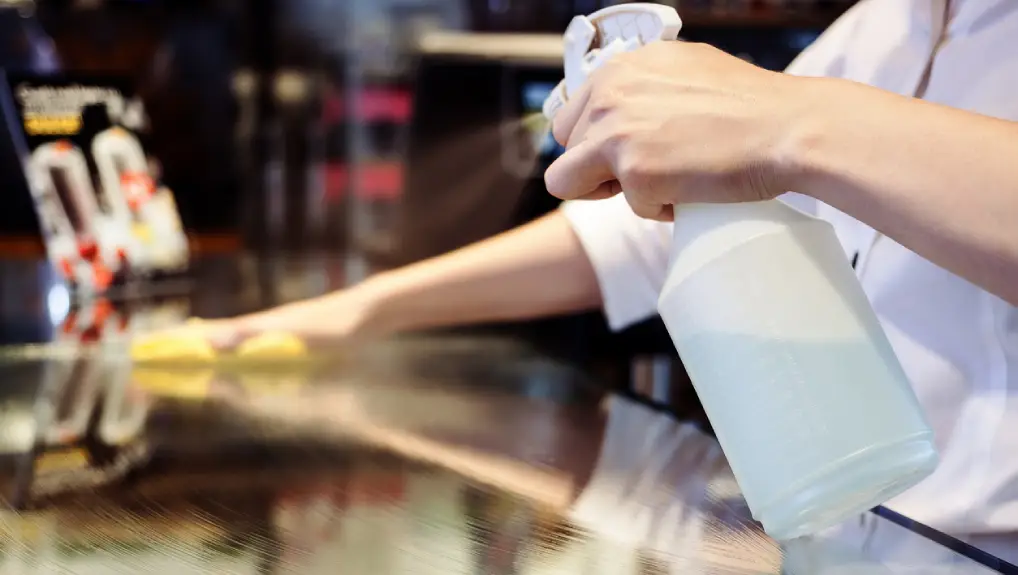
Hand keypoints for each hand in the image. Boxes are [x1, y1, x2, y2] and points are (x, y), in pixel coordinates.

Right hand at [141, 288, 378, 351]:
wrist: (366, 312)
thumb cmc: (332, 326)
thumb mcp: (291, 335)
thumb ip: (250, 338)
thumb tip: (207, 341)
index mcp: (256, 328)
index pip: (206, 336)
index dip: (177, 343)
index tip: (144, 348)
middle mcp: (260, 327)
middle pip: (213, 335)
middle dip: (181, 343)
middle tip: (149, 348)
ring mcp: (275, 330)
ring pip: (230, 337)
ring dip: (203, 344)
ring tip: (181, 346)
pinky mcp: (290, 335)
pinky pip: (249, 343)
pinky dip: (231, 346)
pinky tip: (235, 352)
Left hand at [545, 41, 811, 220]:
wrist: (788, 127)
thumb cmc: (749, 103)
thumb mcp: (683, 70)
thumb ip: (642, 87)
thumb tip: (615, 112)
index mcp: (620, 68)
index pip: (568, 117)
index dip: (592, 143)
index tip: (621, 152)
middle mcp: (610, 95)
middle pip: (564, 151)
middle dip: (597, 168)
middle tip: (646, 170)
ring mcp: (617, 134)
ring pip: (569, 183)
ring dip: (616, 189)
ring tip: (667, 178)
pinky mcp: (635, 173)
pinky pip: (628, 208)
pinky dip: (659, 208)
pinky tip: (691, 189)